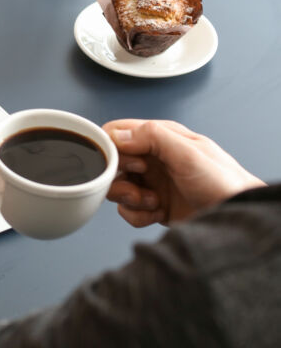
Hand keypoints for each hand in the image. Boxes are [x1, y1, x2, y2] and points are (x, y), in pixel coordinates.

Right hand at [102, 119, 264, 227]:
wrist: (236, 216)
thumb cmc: (222, 182)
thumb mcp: (188, 152)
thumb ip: (153, 136)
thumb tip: (117, 135)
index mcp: (159, 137)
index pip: (116, 132)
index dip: (113, 148)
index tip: (131, 163)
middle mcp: (151, 158)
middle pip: (111, 163)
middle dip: (119, 177)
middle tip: (140, 184)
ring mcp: (150, 182)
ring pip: (116, 187)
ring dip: (128, 198)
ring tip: (152, 201)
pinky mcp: (150, 205)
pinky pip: (126, 210)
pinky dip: (137, 215)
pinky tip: (158, 213)